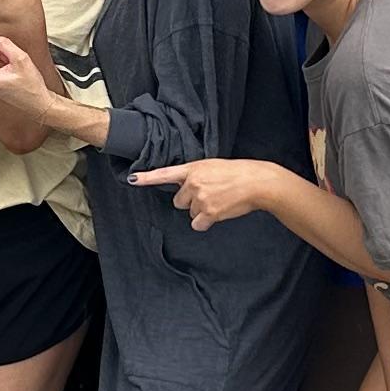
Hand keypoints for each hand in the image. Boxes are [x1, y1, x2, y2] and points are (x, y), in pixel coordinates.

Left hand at [131, 158, 278, 231]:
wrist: (257, 182)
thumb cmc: (238, 173)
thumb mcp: (213, 166)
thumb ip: (196, 175)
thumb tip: (188, 188)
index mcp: (193, 168)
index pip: (165, 173)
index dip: (147, 178)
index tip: (132, 179)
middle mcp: (193, 182)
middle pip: (179, 201)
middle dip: (191, 201)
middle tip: (210, 195)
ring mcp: (200, 198)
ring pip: (190, 213)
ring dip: (202, 211)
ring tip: (219, 201)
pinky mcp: (208, 213)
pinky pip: (198, 224)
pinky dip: (207, 222)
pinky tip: (220, 212)